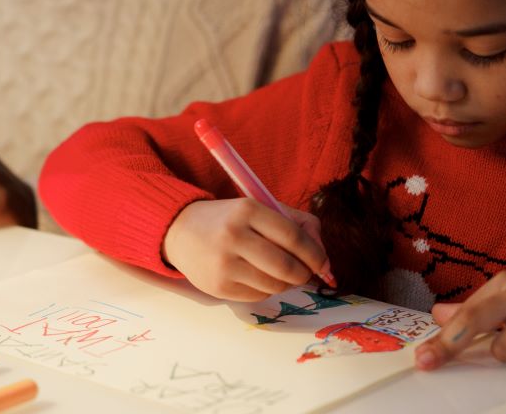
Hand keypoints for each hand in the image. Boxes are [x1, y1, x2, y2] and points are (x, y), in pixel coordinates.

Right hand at [162, 198, 330, 301]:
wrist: (181, 231)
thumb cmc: (229, 219)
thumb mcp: (260, 209)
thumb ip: (298, 224)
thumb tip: (324, 257)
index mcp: (247, 209)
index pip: (292, 236)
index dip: (315, 254)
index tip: (323, 263)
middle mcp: (234, 235)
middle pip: (286, 266)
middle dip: (304, 274)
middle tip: (306, 273)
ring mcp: (224, 263)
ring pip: (274, 285)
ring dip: (286, 284)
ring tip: (281, 274)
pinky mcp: (217, 287)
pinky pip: (258, 297)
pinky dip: (267, 290)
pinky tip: (258, 277)